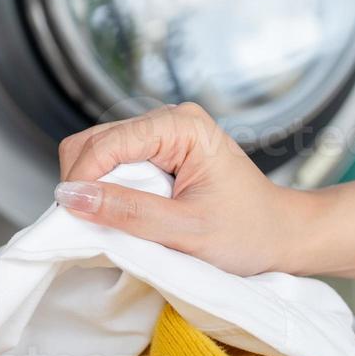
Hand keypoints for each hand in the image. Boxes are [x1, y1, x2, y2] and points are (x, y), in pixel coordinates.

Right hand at [54, 103, 316, 275]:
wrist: (283, 235)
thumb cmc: (248, 233)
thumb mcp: (185, 232)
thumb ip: (127, 212)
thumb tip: (71, 197)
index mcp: (180, 126)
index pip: (106, 143)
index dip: (82, 180)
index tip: (72, 219)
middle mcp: (167, 120)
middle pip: (93, 142)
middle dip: (84, 183)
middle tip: (94, 225)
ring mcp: (162, 134)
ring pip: (97, 152)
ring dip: (94, 189)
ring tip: (114, 223)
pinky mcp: (158, 151)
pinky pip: (112, 165)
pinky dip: (106, 191)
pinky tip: (125, 214)